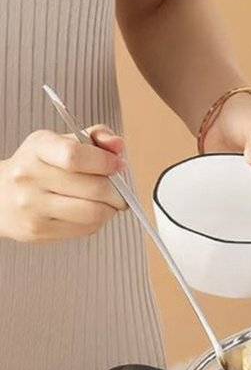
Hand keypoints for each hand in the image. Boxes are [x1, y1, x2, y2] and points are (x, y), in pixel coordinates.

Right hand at [0, 127, 125, 242]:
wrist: (0, 196)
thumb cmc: (38, 168)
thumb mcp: (59, 144)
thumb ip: (93, 140)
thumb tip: (118, 145)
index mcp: (38, 148)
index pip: (75, 155)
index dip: (105, 162)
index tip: (118, 165)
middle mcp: (30, 176)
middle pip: (93, 187)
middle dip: (117, 192)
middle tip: (120, 192)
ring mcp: (33, 205)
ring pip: (94, 212)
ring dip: (110, 209)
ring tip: (107, 204)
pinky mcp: (39, 229)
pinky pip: (85, 229)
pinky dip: (97, 222)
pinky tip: (89, 214)